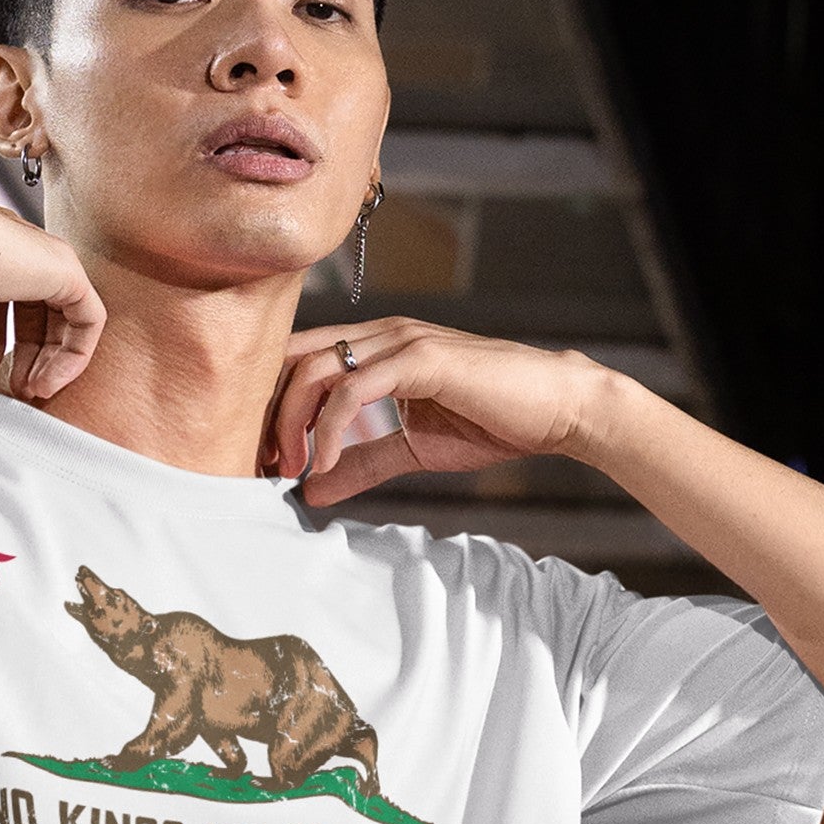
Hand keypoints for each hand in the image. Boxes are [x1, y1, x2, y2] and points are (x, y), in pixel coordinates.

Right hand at [0, 195, 105, 402]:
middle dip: (24, 363)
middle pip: (34, 320)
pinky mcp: (66, 268)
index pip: (0, 312)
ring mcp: (44, 258)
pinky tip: (47, 383)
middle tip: (12, 396)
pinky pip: (89, 319)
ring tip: (30, 394)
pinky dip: (75, 356)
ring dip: (50, 365)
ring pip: (64, 321)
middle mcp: (16, 254)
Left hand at [271, 318, 611, 502]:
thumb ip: (364, 463)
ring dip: (293, 424)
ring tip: (293, 468)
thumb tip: (313, 489)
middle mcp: (382, 334)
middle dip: (271, 415)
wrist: (555, 409)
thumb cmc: (493, 421)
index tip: (268, 457)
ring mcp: (400, 341)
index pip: (301, 360)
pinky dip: (331, 429)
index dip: (275, 406)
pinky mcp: (420, 360)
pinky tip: (327, 463)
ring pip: (316, 370)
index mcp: (377, 347)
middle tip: (268, 466)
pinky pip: (354, 390)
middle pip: (295, 360)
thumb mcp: (414, 449)